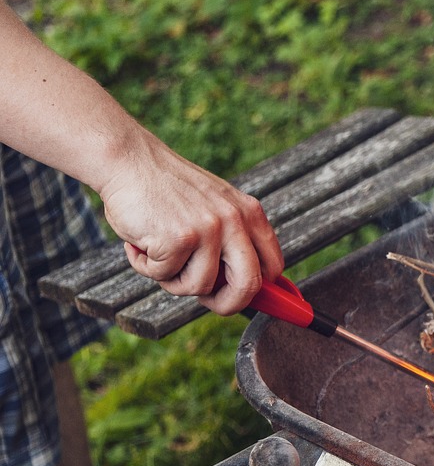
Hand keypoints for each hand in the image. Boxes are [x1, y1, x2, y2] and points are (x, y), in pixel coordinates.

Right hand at [98, 135, 282, 315]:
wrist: (128, 161)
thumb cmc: (168, 190)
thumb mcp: (216, 206)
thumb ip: (233, 240)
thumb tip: (247, 289)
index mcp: (250, 213)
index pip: (273, 266)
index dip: (257, 291)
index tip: (238, 297)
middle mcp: (235, 221)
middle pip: (248, 286)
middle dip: (227, 304)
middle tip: (206, 300)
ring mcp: (208, 230)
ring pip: (199, 287)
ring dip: (173, 281)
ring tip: (158, 254)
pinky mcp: (178, 239)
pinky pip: (164, 276)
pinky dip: (145, 267)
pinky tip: (140, 243)